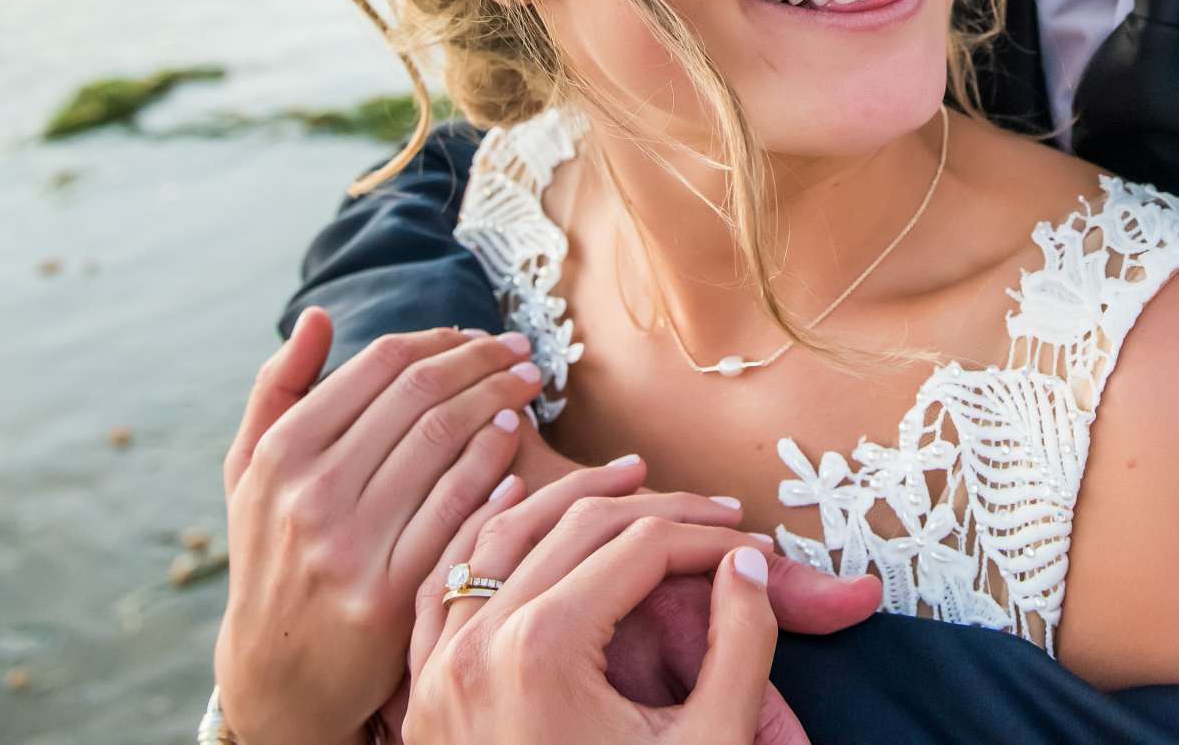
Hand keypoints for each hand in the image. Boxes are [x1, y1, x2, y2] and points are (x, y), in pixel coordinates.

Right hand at [213, 308, 546, 744]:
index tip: (482, 334)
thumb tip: (319, 316)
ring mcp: (349, 545)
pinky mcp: (388, 593)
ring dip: (499, 401)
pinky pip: (456, 508)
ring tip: (528, 387)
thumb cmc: (273, 552)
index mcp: (281, 452)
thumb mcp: (250, 473)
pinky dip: (493, 464)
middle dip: (484, 361)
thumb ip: (278, 390)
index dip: (444, 339)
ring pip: (445, 441)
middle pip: (422, 395)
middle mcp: (310, 493)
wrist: (277, 672)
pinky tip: (515, 442)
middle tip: (523, 352)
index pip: (382, 364)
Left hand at [405, 463, 789, 744]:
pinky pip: (443, 589)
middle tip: (713, 516)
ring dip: (566, 500)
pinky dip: (482, 538)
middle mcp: (477, 646)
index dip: (708, 536)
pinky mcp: (423, 696)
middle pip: (575, 528)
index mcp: (545, 650)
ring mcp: (439, 671)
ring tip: (632, 482)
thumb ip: (741, 647)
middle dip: (655, 512)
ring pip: (497, 538)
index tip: (756, 543)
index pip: (640, 547)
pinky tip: (517, 508)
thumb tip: (746, 567)